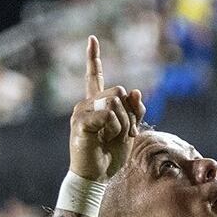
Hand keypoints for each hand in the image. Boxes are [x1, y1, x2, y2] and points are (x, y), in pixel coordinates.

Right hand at [69, 36, 146, 181]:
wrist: (96, 176)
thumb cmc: (110, 156)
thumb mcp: (129, 130)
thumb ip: (134, 110)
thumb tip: (136, 91)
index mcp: (97, 104)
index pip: (94, 77)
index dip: (94, 58)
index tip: (92, 39)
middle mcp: (87, 104)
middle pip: (118, 91)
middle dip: (129, 113)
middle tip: (125, 134)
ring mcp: (81, 111)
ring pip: (115, 102)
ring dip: (123, 123)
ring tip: (113, 138)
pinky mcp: (80, 121)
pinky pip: (108, 114)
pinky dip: (115, 128)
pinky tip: (104, 139)